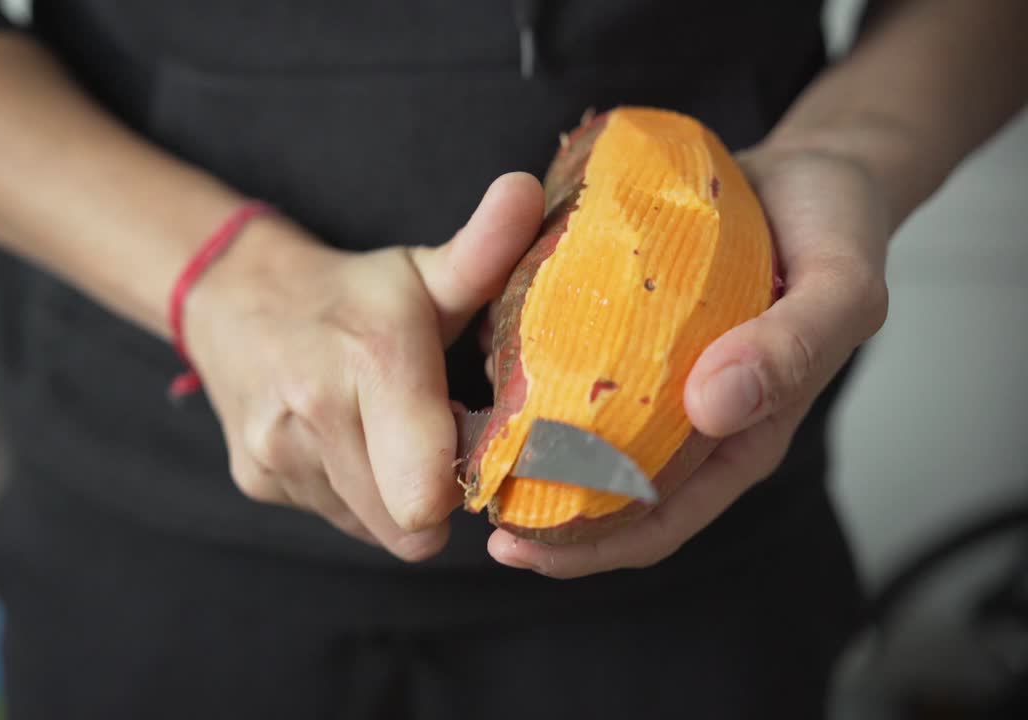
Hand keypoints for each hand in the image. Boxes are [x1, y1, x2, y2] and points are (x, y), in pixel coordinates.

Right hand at [184, 174, 544, 560]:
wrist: (234, 296)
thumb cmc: (353, 293)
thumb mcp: (423, 272)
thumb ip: (484, 249)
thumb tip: (528, 189)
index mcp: (371, 362)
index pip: (427, 491)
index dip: (464, 484)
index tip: (469, 443)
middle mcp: (315, 416)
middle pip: (406, 527)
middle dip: (433, 497)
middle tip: (434, 442)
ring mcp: (277, 455)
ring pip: (370, 529)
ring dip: (391, 498)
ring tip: (386, 435)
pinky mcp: (255, 480)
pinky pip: (333, 520)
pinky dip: (352, 496)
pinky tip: (348, 443)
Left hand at [487, 146, 890, 577]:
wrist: (814, 171)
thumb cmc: (836, 232)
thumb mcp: (840, 288)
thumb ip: (792, 349)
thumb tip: (711, 408)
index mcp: (742, 435)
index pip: (662, 519)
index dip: (593, 546)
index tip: (520, 546)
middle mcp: (690, 417)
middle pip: (607, 490)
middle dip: (540, 509)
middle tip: (474, 500)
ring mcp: (655, 374)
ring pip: (582, 430)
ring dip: (527, 445)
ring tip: (469, 441)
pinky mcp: (628, 328)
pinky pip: (575, 361)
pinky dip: (535, 373)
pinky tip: (491, 365)